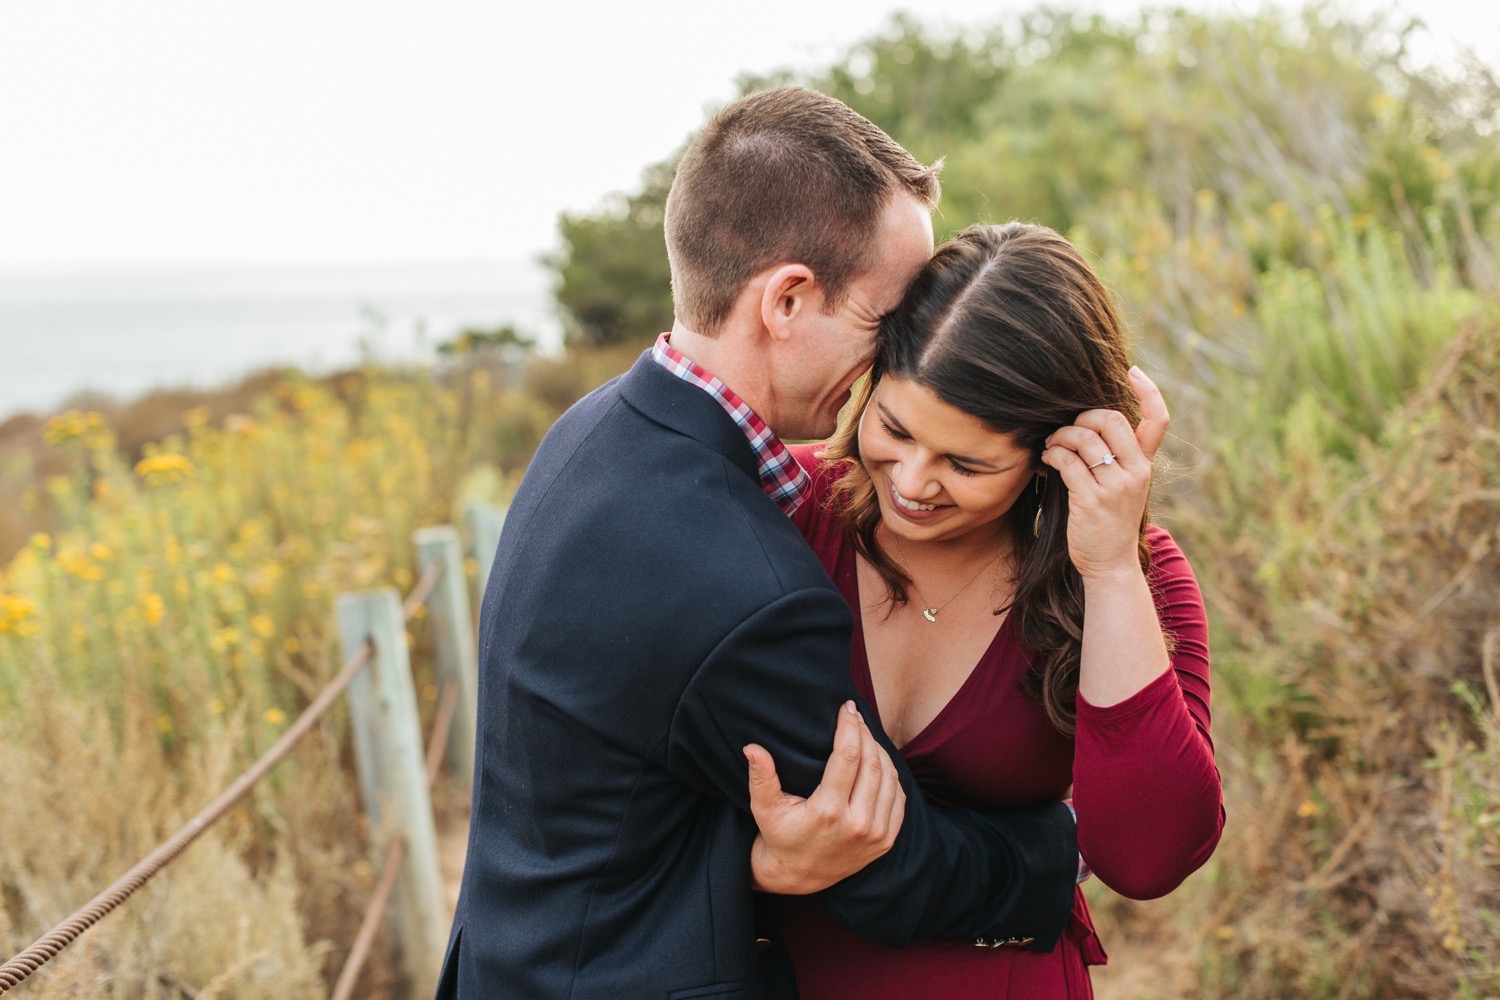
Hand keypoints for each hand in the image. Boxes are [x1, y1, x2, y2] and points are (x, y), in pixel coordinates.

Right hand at [745, 701, 905, 893]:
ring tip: (864, 735)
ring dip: (879, 750)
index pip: (848, 757)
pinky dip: (890, 775)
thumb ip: (760, 777)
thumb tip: (752, 747)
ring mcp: (875, 835)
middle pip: (872, 763)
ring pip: (889, 778)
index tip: (846, 708)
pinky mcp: (886, 841)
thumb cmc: (779, 836)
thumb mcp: (765, 808)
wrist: (798, 876)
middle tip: (855, 716)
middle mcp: (857, 824)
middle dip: (865, 733)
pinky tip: (877, 761)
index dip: (849, 728)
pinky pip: (898, 798)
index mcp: (828, 812)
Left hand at [1040, 366, 1169, 579]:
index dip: (1148, 391)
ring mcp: (1115, 487)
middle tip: (1066, 431)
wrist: (1110, 565)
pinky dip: (1052, 456)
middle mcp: (1136, 473)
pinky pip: (1068, 463)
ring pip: (1084, 439)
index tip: (1132, 371)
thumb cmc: (1109, 522)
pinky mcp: (1092, 501)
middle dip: (1082, 417)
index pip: (1158, 420)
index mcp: (1145, 466)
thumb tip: (1090, 421)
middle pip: (1111, 419)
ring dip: (1060, 437)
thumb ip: (1117, 457)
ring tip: (1051, 446)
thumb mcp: (1123, 487)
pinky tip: (1046, 461)